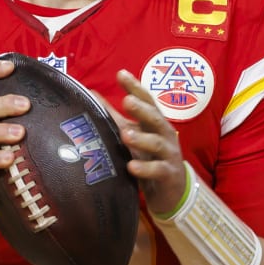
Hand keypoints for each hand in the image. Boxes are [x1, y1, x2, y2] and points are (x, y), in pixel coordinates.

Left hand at [113, 69, 186, 214]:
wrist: (171, 190)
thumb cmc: (150, 157)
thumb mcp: (134, 135)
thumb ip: (115, 117)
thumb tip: (92, 95)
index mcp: (155, 123)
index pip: (147, 101)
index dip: (135, 87)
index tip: (121, 74)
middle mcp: (165, 135)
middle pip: (155, 118)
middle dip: (142, 109)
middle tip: (126, 101)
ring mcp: (169, 154)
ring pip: (157, 143)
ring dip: (142, 139)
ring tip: (126, 135)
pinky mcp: (168, 174)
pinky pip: (157, 169)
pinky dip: (145, 168)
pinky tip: (131, 166)